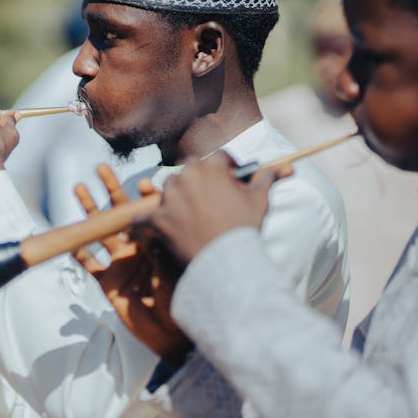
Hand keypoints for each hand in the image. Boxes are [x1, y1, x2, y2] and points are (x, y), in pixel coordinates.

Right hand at [73, 164, 192, 363]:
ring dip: (90, 211)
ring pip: (100, 232)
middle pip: (120, 213)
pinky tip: (70, 239)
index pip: (149, 212)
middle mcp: (138, 247)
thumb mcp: (174, 269)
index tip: (143, 181)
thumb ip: (161, 248)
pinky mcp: (109, 283)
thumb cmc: (183, 300)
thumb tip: (149, 225)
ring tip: (79, 188)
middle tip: (101, 169)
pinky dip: (79, 253)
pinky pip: (89, 264)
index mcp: (157, 241)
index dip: (144, 195)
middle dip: (111, 189)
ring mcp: (121, 263)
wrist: (172, 335)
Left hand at [140, 151, 291, 265]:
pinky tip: (140, 225)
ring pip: (168, 189)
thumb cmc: (245, 227)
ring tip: (187, 211)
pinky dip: (142, 221)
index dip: (227, 166)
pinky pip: (142, 217)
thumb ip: (265, 178)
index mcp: (210, 167)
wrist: (228, 260)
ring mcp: (169, 198)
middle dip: (199, 178)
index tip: (231, 174)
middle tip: (209, 193)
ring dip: (175, 196)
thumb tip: (278, 168)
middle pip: (190, 169)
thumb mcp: (260, 199)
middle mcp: (186, 177)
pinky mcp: (157, 220)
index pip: (219, 157)